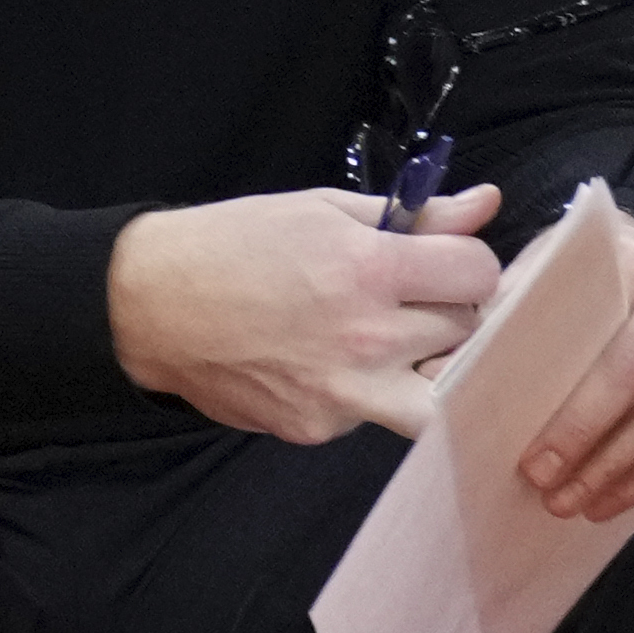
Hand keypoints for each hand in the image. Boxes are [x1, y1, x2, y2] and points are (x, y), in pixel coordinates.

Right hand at [107, 184, 502, 444]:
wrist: (149, 304)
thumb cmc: (233, 245)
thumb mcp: (322, 209)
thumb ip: (413, 216)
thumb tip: (484, 205)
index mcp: (368, 268)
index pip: (477, 275)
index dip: (468, 264)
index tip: (445, 263)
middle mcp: (364, 337)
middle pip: (468, 332)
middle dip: (452, 312)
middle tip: (417, 299)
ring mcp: (343, 392)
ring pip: (442, 394)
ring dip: (432, 367)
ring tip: (398, 344)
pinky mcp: (316, 427)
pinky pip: (377, 415)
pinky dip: (371, 391)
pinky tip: (333, 364)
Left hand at [513, 207, 633, 522]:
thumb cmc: (569, 273)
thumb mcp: (534, 272)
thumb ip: (501, 315)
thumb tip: (448, 376)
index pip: (612, 358)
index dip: (573, 421)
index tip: (531, 464)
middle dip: (593, 454)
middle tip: (548, 493)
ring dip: (620, 474)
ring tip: (572, 506)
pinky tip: (610, 500)